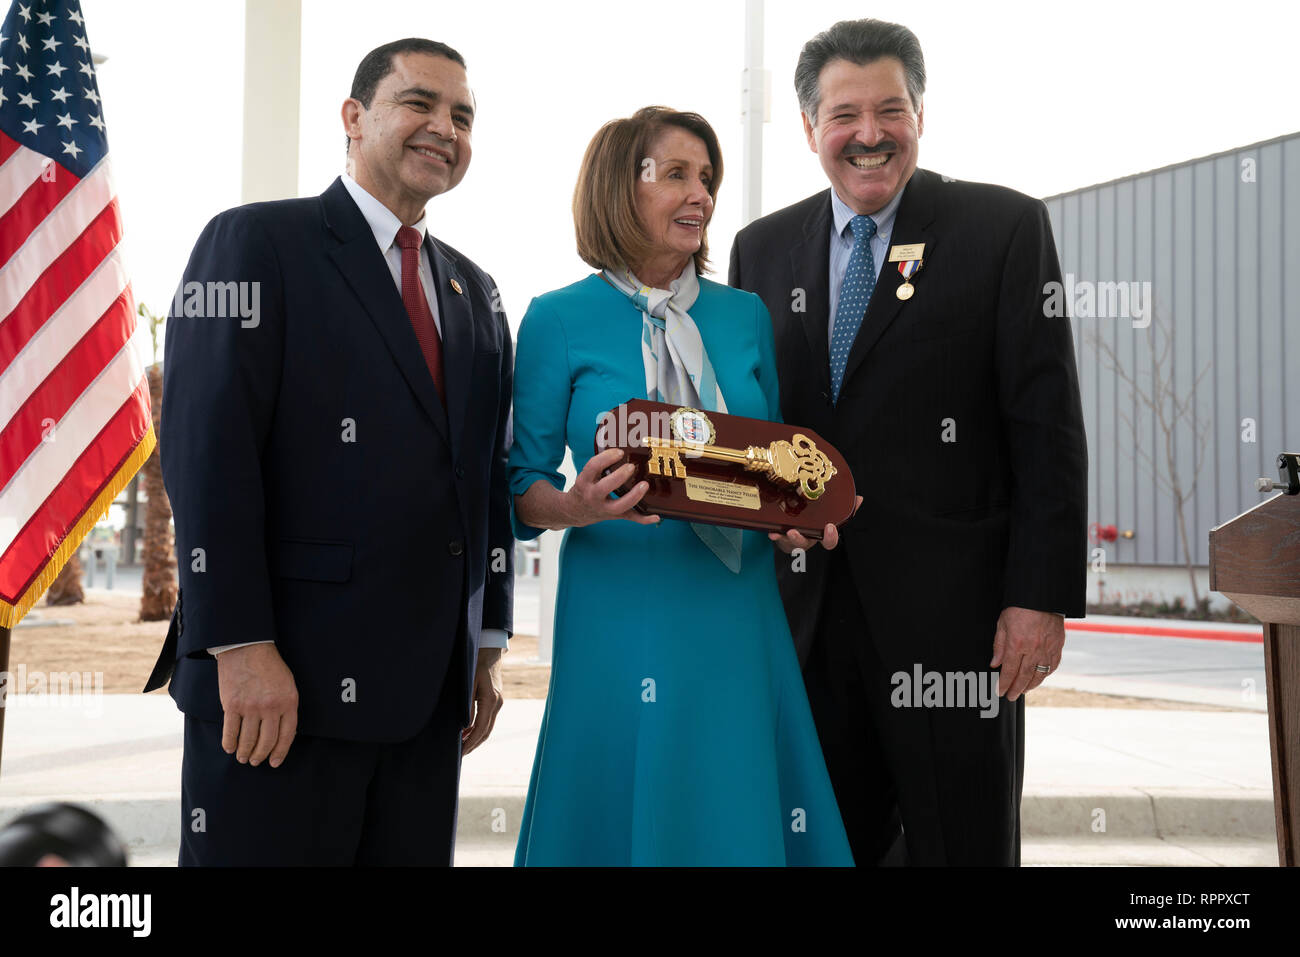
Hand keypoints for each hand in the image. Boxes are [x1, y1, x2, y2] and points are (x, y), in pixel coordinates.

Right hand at [216, 643, 298, 767]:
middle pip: (267, 741)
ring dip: (244, 753)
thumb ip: (287, 707)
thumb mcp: (288, 685)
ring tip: (242, 758)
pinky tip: (229, 748)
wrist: (247, 648)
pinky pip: (231, 732)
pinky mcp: (232, 705)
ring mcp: (251, 707)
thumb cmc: (270, 666)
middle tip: (255, 761)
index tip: (274, 762)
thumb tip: (284, 732)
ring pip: (248, 740)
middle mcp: (271, 707)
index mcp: (288, 702)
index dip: (280, 752)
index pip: (287, 735)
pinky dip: (229, 744)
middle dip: (261, 755)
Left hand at [462, 646, 503, 755]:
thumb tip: (464, 726)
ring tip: (462, 748)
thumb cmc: (476, 663)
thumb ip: (468, 704)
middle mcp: (497, 704)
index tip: (460, 752)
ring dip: (475, 739)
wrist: (489, 651)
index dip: (470, 742)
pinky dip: (478, 729)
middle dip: (473, 745)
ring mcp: (498, 703)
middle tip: (460, 756)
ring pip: (488, 728)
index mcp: (491, 700)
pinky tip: (467, 733)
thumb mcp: (469, 683)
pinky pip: (487, 720)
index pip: (480, 728)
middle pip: (486, 732)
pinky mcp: (495, 701)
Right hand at [566, 448, 659, 527]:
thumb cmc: (585, 488)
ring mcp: (604, 508)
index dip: (606, 458)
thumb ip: (600, 465)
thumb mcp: (586, 475)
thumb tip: (622, 450)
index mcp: (584, 482)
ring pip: (619, 506)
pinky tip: (656, 516)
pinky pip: (630, 518)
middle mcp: (593, 496)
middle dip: (619, 477)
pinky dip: (644, 519)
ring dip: (633, 496)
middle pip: (605, 487)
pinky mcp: (614, 516)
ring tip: (644, 485)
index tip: (620, 452)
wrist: (576, 511)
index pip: (593, 467)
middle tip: (631, 467)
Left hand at [768, 495, 861, 553]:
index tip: (830, 527)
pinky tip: (772, 533)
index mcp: (820, 535)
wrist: (797, 529)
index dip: (830, 537)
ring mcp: (794, 540)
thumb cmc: (816, 521)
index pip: (829, 541)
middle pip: (806, 544)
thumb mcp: (830, 514)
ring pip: (790, 542)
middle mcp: (807, 539)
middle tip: (795, 532)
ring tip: (784, 530)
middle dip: (801, 540)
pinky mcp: (782, 537)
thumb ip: (846, 509)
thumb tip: (859, 498)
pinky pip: (779, 538)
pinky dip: (776, 535)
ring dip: (787, 537)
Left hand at [990, 607, 1065, 700]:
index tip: (999, 691)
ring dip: (1031, 685)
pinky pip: (1053, 664)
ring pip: (1040, 674)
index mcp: (1017, 643)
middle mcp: (1034, 649)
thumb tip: (995, 664)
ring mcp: (1048, 648)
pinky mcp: (1058, 645)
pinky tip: (1040, 678)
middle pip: (1024, 676)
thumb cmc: (1020, 607)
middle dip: (1016, 689)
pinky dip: (1046, 674)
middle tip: (1010, 697)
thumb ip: (999, 645)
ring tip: (1023, 691)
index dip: (1004, 683)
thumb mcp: (1003, 623)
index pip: (1009, 670)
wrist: (1042, 596)